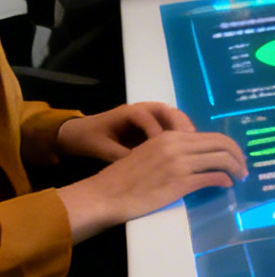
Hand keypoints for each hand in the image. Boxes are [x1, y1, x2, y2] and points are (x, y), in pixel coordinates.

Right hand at [55, 129, 245, 242]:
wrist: (104, 195)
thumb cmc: (123, 179)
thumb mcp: (148, 153)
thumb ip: (171, 150)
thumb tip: (196, 157)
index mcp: (170, 136)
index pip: (210, 136)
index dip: (228, 146)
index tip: (235, 157)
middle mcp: (177, 145)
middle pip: (221, 144)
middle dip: (238, 156)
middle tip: (244, 168)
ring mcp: (180, 163)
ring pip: (221, 159)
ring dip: (236, 168)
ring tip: (240, 177)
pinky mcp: (180, 182)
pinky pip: (212, 177)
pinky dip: (225, 180)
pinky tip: (227, 185)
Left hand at [56, 102, 195, 162]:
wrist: (79, 134)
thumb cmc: (89, 138)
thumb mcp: (100, 148)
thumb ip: (119, 155)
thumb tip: (140, 166)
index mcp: (128, 112)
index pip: (147, 116)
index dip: (156, 130)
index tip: (162, 146)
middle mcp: (142, 109)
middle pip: (167, 111)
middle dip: (179, 124)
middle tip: (190, 140)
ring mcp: (149, 116)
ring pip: (172, 117)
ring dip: (183, 128)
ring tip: (194, 144)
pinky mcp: (153, 124)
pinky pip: (170, 126)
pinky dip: (179, 134)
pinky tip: (186, 148)